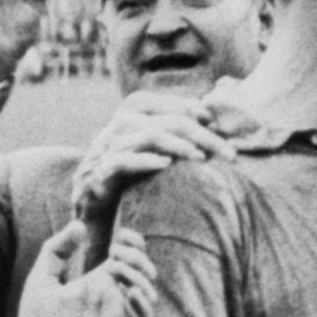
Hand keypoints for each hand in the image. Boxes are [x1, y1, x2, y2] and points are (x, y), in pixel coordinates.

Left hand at [4, 223, 156, 316]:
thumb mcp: (40, 280)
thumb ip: (55, 250)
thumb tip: (79, 225)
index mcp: (99, 284)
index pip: (129, 259)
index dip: (133, 244)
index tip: (123, 235)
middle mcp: (113, 301)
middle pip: (143, 273)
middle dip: (138, 258)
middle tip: (118, 254)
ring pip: (148, 296)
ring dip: (141, 279)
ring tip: (119, 272)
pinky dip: (143, 307)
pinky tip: (131, 293)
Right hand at [71, 91, 232, 224]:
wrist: (90, 215)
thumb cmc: (123, 181)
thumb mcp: (149, 155)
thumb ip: (173, 137)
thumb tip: (207, 121)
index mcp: (120, 123)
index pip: (147, 101)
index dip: (179, 104)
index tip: (209, 118)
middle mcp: (110, 133)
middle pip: (156, 120)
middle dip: (195, 131)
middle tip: (225, 149)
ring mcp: (102, 154)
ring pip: (144, 136)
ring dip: (177, 144)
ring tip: (201, 157)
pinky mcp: (97, 178)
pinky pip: (121, 162)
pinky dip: (145, 160)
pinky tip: (166, 163)